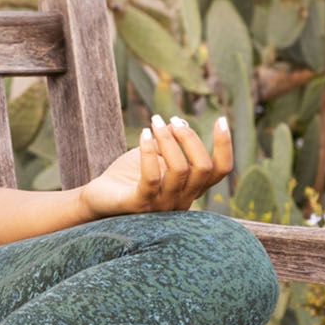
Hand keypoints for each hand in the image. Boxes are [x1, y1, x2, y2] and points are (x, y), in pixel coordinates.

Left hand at [75, 114, 233, 218]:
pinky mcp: (139, 204)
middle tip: (171, 120)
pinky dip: (149, 151)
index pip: (220, 171)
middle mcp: (182, 200)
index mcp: (190, 188)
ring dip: (168, 139)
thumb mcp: (155, 156)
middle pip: (202, 167)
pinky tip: (143, 134)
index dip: (225, 145)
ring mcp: (162, 205)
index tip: (221, 120)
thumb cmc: (129, 175)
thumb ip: (171, 143)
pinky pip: (152, 177)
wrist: (99, 198)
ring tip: (154, 122)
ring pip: (180, 170)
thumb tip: (182, 122)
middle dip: (189, 137)